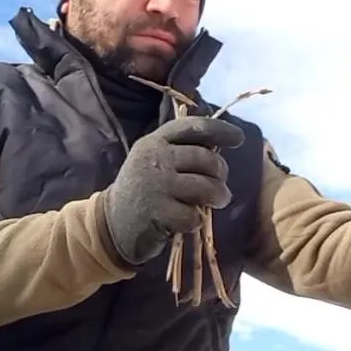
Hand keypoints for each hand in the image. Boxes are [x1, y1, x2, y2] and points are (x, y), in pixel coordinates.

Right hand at [103, 116, 244, 265]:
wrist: (111, 222)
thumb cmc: (143, 189)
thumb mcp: (154, 160)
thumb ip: (181, 150)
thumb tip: (220, 146)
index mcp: (155, 141)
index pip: (193, 127)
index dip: (220, 130)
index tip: (239, 138)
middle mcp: (155, 158)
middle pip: (205, 158)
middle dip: (221, 172)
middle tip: (221, 185)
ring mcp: (156, 185)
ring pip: (205, 187)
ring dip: (218, 196)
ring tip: (219, 200)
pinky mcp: (157, 212)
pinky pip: (193, 215)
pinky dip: (196, 219)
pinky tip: (189, 219)